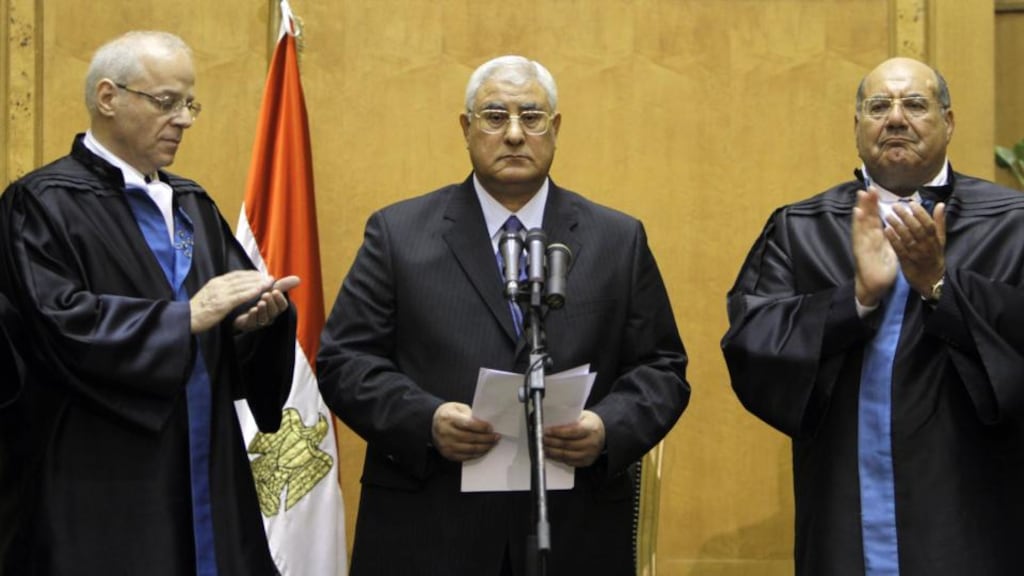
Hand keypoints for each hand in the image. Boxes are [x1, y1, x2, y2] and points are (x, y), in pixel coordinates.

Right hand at [190, 271, 274, 333]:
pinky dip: (251, 292)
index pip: (236, 275)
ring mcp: (220, 294)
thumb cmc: (198, 309)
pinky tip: (261, 291)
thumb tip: (232, 287)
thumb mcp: (209, 294)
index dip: (250, 274)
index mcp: (215, 282)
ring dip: (258, 283)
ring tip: (270, 283)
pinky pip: (239, 296)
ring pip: (243, 286)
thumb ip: (220, 289)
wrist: (186, 318)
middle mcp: (218, 285)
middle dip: (257, 277)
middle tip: (270, 277)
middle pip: (242, 278)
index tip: (260, 274)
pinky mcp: (221, 304)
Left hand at [233, 275, 300, 331]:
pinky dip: (253, 316)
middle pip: (274, 312)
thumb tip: (298, 279)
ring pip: (264, 318)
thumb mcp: (270, 289)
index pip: (282, 306)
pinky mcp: (249, 324)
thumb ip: (283, 285)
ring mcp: (260, 321)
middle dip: (271, 303)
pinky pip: (252, 322)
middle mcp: (270, 315)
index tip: (276, 291)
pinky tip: (252, 310)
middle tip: (266, 294)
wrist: (241, 305)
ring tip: (260, 302)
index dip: (280, 299)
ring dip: (263, 310)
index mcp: (276, 307)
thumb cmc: (259, 297)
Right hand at [431, 402, 498, 461]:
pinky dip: (476, 454)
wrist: (432, 423)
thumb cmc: (449, 414)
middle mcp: (446, 432)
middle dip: (486, 438)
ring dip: (484, 447)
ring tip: (492, 444)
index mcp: (449, 418)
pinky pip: (465, 457)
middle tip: (496, 437)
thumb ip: (470, 415)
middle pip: (470, 438)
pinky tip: (484, 450)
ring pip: (469, 449)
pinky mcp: (448, 454)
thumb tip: (485, 426)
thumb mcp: (458, 408)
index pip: (468, 424)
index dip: (481, 427)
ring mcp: (446, 445)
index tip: (491, 428)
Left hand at [543, 410, 605, 467]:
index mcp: (591, 428)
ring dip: (552, 452)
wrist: (604, 434)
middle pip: (567, 444)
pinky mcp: (586, 462)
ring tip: (543, 447)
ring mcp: (590, 454)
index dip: (558, 432)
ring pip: (566, 455)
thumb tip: (551, 421)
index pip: (572, 431)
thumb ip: (569, 419)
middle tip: (541, 439)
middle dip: (551, 442)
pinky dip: (558, 458)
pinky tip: (550, 454)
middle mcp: (592, 443)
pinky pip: (569, 462)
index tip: (546, 431)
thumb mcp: (583, 416)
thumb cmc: (590, 423)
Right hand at [852, 187, 897, 306]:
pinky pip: (859, 234)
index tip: (876, 191)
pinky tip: (857, 212)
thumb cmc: (883, 268)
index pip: (876, 217)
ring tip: (862, 194)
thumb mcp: (893, 249)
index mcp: (876, 237)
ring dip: (861, 207)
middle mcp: (868, 237)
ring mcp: (862, 242)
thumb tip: (902, 225)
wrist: (875, 285)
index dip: (875, 205)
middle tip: (869, 186)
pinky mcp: (860, 249)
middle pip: (867, 216)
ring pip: (862, 221)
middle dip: (868, 202)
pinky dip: (857, 222)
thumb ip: (896, 236)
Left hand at [883, 201, 945, 296]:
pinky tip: (886, 230)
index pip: (928, 224)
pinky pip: (899, 249)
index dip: (920, 213)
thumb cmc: (934, 256)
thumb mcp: (940, 240)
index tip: (911, 203)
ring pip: (906, 237)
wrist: (931, 280)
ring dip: (897, 226)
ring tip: (888, 215)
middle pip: (916, 229)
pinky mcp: (906, 261)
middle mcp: (925, 245)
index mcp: (934, 239)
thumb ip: (939, 222)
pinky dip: (893, 239)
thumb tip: (940, 204)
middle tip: (895, 206)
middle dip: (905, 216)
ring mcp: (915, 253)